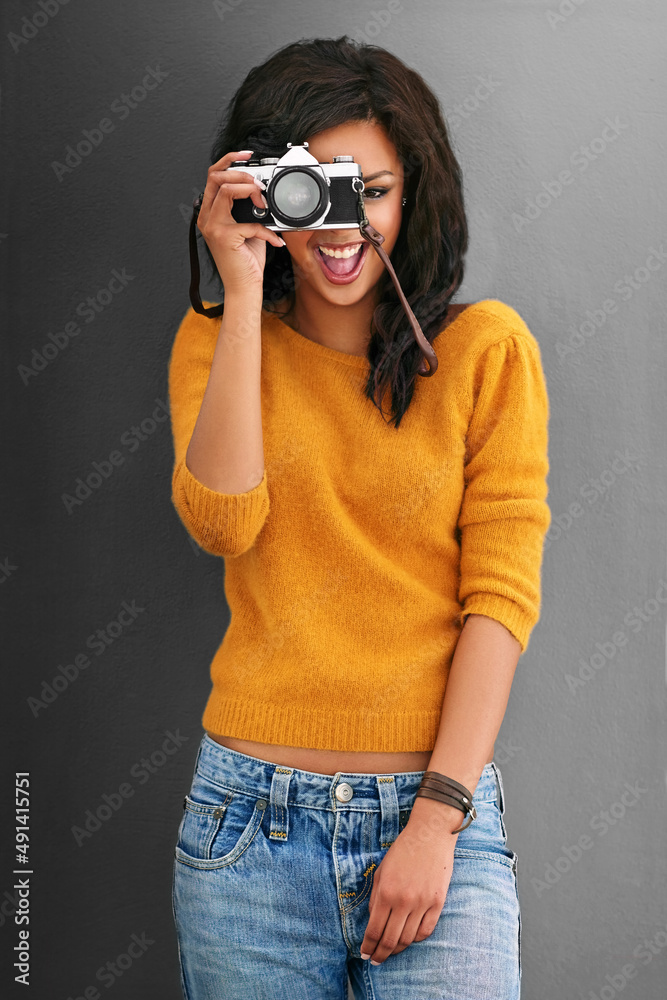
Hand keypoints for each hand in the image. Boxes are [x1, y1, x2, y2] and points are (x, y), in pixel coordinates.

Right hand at [196, 149, 285, 294]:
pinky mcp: (224, 237)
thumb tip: (261, 190)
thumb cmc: (246, 259)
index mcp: (210, 212)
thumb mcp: (248, 226)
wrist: (244, 286)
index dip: (229, 160)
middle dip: (240, 173)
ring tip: (264, 204)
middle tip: (259, 184)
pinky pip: (249, 222)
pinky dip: (267, 231)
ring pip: (226, 190)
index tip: (247, 155)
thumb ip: (248, 207)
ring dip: (249, 191)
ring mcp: (212, 227)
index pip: (213, 176)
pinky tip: (274, 240)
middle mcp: (207, 217)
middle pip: (216, 177)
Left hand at [359, 817, 456, 965]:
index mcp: (386, 892)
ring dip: (397, 950)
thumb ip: (376, 897)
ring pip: (408, 939)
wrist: (430, 836)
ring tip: (390, 953)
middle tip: (375, 960)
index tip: (364, 954)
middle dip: (380, 954)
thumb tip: (373, 921)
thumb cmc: (403, 851)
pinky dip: (416, 939)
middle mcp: (404, 901)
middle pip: (390, 940)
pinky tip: (409, 940)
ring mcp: (422, 903)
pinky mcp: (437, 903)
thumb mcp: (381, 871)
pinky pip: (426, 931)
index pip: (374, 930)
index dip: (368, 946)